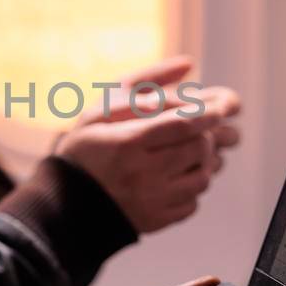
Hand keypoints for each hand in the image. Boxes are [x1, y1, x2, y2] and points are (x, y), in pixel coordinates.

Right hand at [55, 60, 240, 232]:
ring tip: (189, 154)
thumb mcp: (104, 107)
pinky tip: (177, 178)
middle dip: (208, 136)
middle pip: (197, 149)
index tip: (220, 109)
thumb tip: (188, 63)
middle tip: (203, 131)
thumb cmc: (86, 147)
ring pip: (201, 179)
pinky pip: (192, 204)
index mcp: (126, 143)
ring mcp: (150, 201)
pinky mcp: (155, 222)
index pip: (182, 125)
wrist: (65, 202)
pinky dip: (192, 188)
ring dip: (204, 162)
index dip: (208, 114)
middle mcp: (140, 174)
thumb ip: (144, 82)